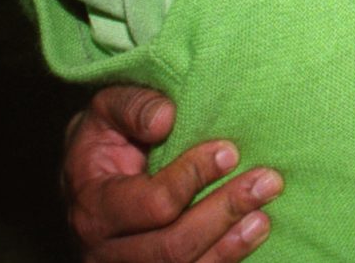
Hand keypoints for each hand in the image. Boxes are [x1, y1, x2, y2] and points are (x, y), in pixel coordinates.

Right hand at [62, 86, 281, 262]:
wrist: (88, 177)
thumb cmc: (105, 137)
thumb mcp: (106, 108)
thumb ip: (132, 106)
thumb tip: (166, 120)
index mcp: (94, 206)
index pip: (153, 204)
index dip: (194, 178)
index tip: (229, 152)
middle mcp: (104, 250)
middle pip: (173, 246)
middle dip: (224, 212)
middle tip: (267, 181)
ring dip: (230, 244)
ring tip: (264, 216)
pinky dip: (224, 259)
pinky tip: (252, 235)